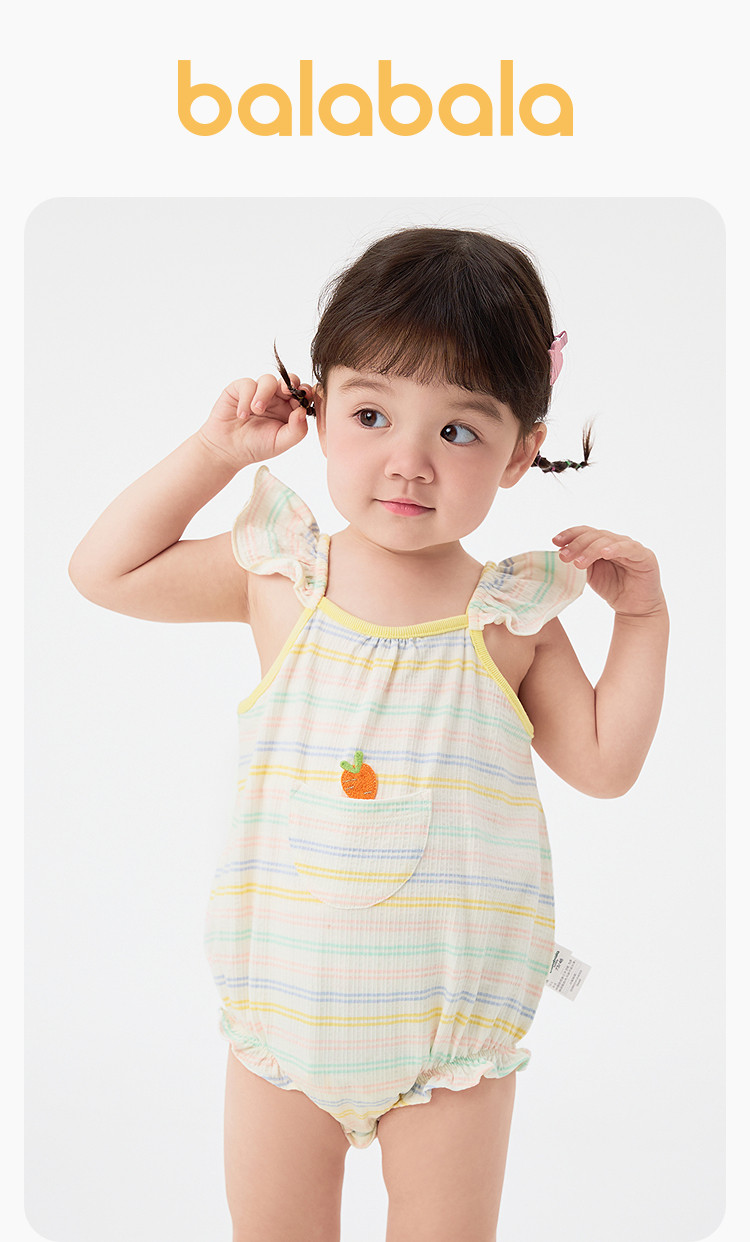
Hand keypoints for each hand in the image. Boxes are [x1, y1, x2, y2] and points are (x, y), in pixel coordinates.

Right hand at [198, 374, 312, 469]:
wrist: (228, 450)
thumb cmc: (256, 446)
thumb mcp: (281, 442)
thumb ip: (297, 429)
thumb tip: (303, 411)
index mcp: (289, 409)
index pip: (302, 394)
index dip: (305, 392)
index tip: (304, 396)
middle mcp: (276, 398)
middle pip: (288, 381)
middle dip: (290, 383)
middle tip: (286, 391)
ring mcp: (258, 392)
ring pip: (268, 380)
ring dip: (264, 394)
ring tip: (257, 411)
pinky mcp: (240, 389)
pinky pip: (248, 384)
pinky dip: (246, 398)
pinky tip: (242, 415)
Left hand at [552, 526, 664, 616]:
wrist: (634, 608)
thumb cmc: (612, 588)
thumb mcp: (589, 575)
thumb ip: (578, 563)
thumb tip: (560, 555)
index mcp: (602, 543)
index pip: (585, 532)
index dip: (570, 534)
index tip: (555, 542)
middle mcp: (616, 541)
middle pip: (594, 535)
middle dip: (577, 545)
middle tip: (564, 557)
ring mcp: (630, 546)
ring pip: (608, 540)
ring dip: (591, 550)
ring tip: (579, 563)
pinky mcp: (644, 556)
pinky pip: (628, 548)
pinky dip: (615, 549)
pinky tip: (604, 553)